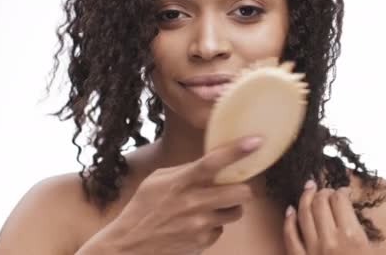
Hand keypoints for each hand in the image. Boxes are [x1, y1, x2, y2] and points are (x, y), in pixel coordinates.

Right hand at [79, 135, 263, 254]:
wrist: (129, 244)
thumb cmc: (144, 207)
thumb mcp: (158, 180)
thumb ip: (186, 171)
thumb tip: (214, 163)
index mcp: (181, 181)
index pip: (213, 162)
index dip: (237, 150)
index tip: (256, 140)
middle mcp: (193, 203)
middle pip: (241, 192)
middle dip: (242, 188)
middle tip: (235, 186)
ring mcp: (199, 225)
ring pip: (237, 212)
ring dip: (230, 207)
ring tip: (212, 206)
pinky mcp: (202, 242)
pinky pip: (222, 229)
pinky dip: (215, 225)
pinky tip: (198, 223)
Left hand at [283, 180, 372, 254]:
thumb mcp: (371, 250)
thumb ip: (363, 231)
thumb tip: (352, 213)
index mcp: (352, 237)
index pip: (340, 201)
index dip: (342, 191)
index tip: (344, 192)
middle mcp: (331, 241)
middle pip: (321, 203)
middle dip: (324, 192)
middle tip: (327, 191)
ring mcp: (313, 250)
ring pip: (304, 214)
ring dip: (305, 198)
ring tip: (309, 188)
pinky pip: (290, 236)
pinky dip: (289, 220)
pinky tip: (290, 210)